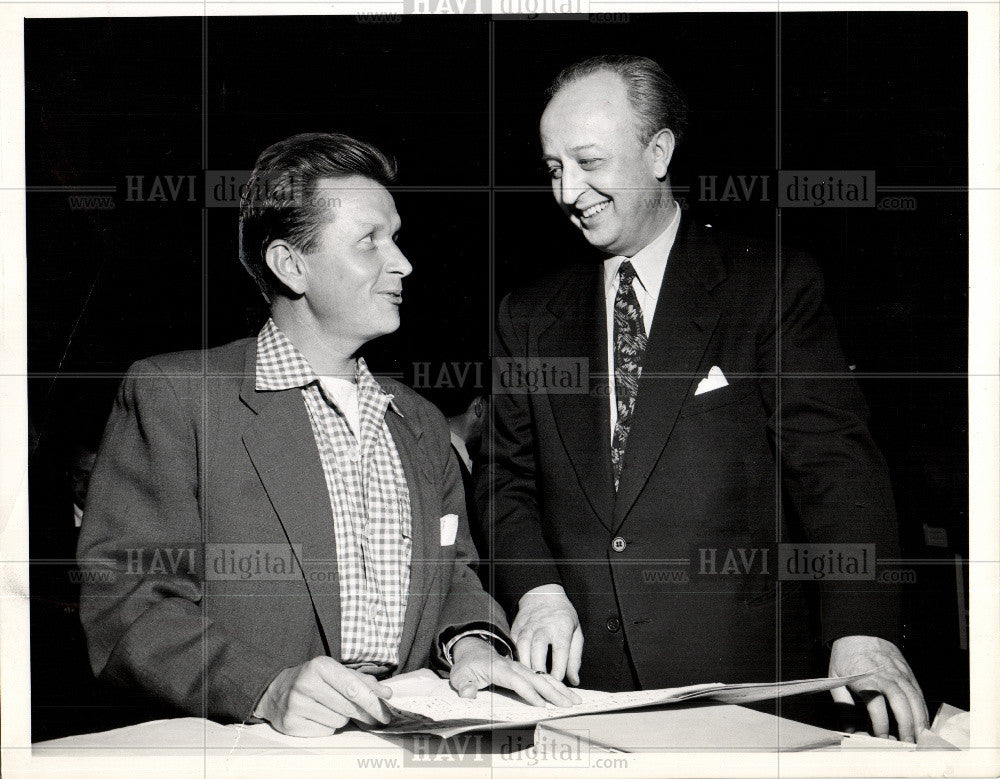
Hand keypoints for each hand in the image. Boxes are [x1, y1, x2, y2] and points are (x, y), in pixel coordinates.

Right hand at [254, 656, 392, 736]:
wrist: (276, 690)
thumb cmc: (314, 680)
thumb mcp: (335, 672)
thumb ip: (362, 682)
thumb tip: (386, 694)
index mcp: (320, 666)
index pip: (353, 688)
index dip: (372, 703)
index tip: (386, 714)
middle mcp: (306, 684)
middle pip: (348, 708)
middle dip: (363, 714)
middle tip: (371, 717)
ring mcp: (296, 705)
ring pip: (338, 722)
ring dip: (341, 719)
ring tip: (330, 708)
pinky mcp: (291, 723)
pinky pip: (324, 732)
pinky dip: (327, 727)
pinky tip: (319, 716)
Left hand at [448, 636, 582, 706]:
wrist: (472, 649)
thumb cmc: (466, 666)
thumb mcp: (459, 676)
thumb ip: (463, 686)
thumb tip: (468, 694)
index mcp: (498, 668)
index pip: (516, 680)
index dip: (528, 692)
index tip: (541, 705)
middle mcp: (513, 666)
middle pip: (535, 678)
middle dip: (553, 691)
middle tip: (568, 704)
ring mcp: (520, 667)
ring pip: (542, 677)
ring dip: (559, 688)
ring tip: (575, 700)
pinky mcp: (524, 670)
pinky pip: (542, 677)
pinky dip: (556, 684)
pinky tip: (567, 693)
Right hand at [510, 583, 583, 684]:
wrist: (543, 595)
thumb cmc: (563, 617)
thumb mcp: (576, 633)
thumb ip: (574, 658)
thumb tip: (574, 681)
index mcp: (561, 627)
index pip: (560, 649)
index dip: (559, 667)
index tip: (558, 681)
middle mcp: (543, 626)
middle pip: (539, 647)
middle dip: (539, 666)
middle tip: (541, 683)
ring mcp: (528, 626)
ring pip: (523, 645)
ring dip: (525, 663)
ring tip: (529, 679)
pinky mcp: (516, 628)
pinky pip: (514, 644)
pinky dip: (515, 657)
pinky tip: (518, 669)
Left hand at [829, 635, 928, 742]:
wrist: (859, 631)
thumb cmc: (846, 656)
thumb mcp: (835, 677)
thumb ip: (842, 704)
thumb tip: (849, 729)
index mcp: (864, 676)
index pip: (875, 702)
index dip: (880, 722)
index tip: (880, 736)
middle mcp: (884, 674)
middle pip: (899, 700)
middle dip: (905, 724)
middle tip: (906, 743)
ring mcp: (898, 672)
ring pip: (913, 697)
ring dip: (918, 719)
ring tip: (919, 738)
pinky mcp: (907, 672)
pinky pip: (918, 692)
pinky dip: (922, 709)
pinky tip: (923, 723)